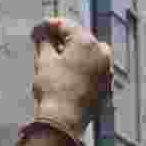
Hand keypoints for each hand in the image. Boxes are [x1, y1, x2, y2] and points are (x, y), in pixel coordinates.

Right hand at [31, 18, 112, 139]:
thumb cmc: (53, 89)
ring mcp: (107, 70)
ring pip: (89, 55)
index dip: (49, 25)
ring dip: (74, 54)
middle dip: (63, 40)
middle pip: (80, 39)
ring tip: (56, 61)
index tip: (38, 28)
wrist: (64, 120)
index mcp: (86, 42)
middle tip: (45, 43)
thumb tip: (40, 32)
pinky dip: (82, 69)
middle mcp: (102, 53)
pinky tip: (68, 75)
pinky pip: (94, 70)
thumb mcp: (43, 61)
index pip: (66, 26)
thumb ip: (43, 41)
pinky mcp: (107, 86)